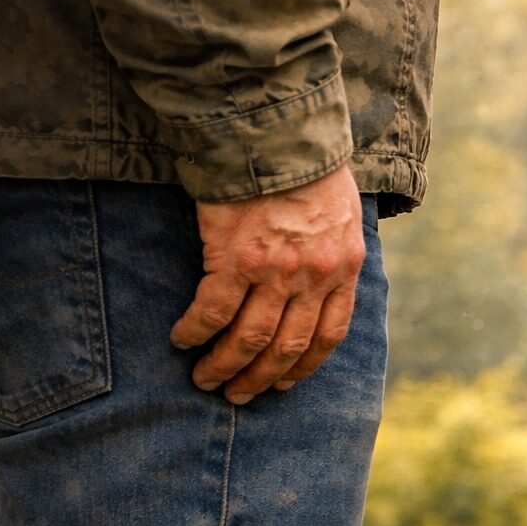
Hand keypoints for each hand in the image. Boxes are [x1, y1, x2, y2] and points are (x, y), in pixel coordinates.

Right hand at [172, 164, 364, 403]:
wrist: (274, 130)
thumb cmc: (305, 162)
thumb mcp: (343, 210)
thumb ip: (334, 248)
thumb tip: (324, 275)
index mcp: (344, 267)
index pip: (330, 335)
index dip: (305, 366)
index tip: (285, 383)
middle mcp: (314, 277)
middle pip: (288, 347)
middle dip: (262, 378)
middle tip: (239, 395)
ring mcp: (275, 271)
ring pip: (250, 339)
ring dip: (225, 365)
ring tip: (206, 379)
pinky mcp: (235, 258)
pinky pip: (213, 311)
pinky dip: (196, 331)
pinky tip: (182, 339)